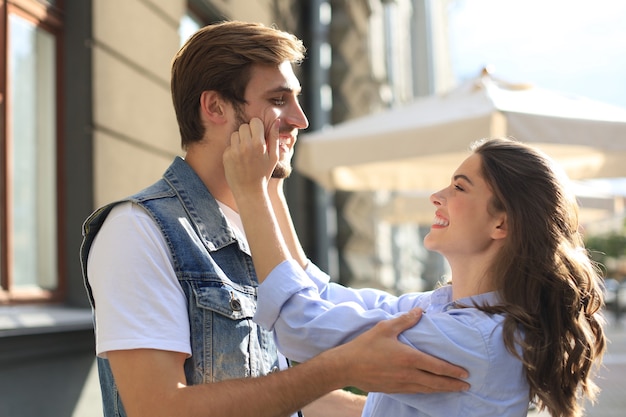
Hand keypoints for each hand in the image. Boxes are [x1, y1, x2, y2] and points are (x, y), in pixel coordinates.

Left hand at [223, 118, 279, 196]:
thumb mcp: (273, 157)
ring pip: (235, 134)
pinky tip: (239, 159)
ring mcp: (234, 150)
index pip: (255, 121)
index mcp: (259, 144)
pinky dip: (234, 149)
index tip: (259, 135)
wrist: (249, 191)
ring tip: (246, 152)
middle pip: (244, 126)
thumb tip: (276, 120)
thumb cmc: (264, 173)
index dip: (257, 127)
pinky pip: (230, 145)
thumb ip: (274, 137)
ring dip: (240, 139)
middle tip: (252, 144)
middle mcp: (245, 145)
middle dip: (248, 132)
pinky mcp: (226, 156)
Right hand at [328, 308, 469, 393]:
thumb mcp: (385, 328)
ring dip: (443, 390)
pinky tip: (431, 390)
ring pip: (427, 389)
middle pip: (436, 382)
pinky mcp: (394, 389)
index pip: (436, 366)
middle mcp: (408, 374)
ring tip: (455, 389)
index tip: (465, 372)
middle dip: (453, 384)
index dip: (452, 370)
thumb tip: (420, 310)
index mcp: (408, 358)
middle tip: (467, 385)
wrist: (346, 367)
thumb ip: (405, 320)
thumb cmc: (365, 346)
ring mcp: (401, 384)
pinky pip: (416, 392)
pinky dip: (428, 391)